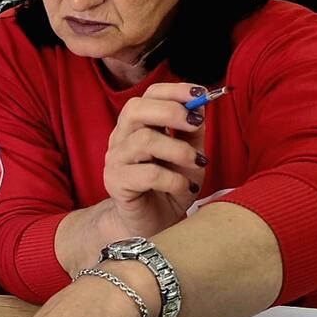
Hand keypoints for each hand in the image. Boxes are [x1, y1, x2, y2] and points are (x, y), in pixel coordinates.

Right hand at [55, 82, 207, 273]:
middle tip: (196, 124)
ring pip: (144, 141)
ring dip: (178, 149)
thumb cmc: (169, 188)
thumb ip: (191, 132)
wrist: (151, 226)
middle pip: (136, 109)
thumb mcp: (188, 157)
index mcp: (137, 125)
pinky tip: (184, 187)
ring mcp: (115, 160)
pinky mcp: (116, 184)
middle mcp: (121, 138)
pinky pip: (148, 174)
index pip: (148, 95)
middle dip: (171, 111)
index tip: (201, 95)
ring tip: (197, 163)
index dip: (174, 90)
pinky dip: (174, 179)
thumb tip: (201, 105)